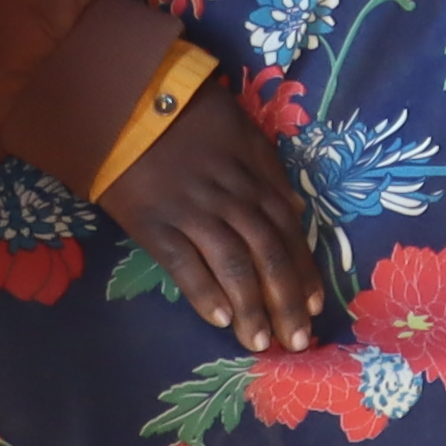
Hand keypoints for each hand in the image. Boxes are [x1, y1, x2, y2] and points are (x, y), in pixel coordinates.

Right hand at [99, 74, 340, 354]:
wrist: (131, 101)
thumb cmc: (191, 117)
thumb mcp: (245, 135)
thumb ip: (270, 175)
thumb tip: (296, 213)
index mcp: (256, 178)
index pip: (288, 233)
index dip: (304, 272)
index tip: (315, 306)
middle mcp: (231, 199)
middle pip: (268, 256)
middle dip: (286, 302)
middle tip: (298, 341)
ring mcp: (193, 213)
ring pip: (233, 266)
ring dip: (250, 308)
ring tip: (260, 343)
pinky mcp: (154, 224)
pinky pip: (184, 264)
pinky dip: (204, 293)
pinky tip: (219, 321)